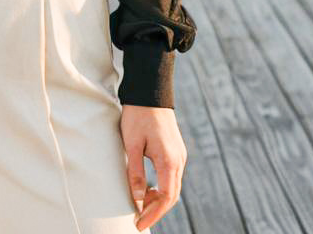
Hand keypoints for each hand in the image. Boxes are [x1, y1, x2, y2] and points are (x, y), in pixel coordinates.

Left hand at [120, 103, 186, 230]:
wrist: (150, 91)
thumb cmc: (138, 115)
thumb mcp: (132, 144)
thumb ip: (136, 172)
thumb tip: (137, 199)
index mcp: (169, 161)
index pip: (165, 198)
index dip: (152, 213)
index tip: (138, 223)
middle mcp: (179, 160)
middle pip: (171, 195)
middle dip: (156, 210)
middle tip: (138, 220)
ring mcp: (179, 155)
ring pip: (172, 186)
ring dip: (158, 199)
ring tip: (140, 205)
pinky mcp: (176, 150)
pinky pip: (171, 176)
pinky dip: (161, 187)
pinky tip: (148, 188)